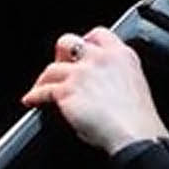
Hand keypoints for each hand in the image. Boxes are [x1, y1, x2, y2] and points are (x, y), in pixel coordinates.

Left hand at [20, 27, 168, 155]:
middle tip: (59, 68)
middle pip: (69, 42)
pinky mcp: (66, 91)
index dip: (85, 40)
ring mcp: (81, 73)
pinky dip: (33, 96)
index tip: (78, 51)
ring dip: (43, 79)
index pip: (99, 34)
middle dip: (60, 54)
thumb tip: (98, 83)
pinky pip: (42, 91)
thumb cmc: (137, 119)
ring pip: (51, 68)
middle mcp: (100, 59)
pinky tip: (31, 100)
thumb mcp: (133, 85)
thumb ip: (115, 75)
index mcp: (121, 55)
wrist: (134, 134)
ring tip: (39, 88)